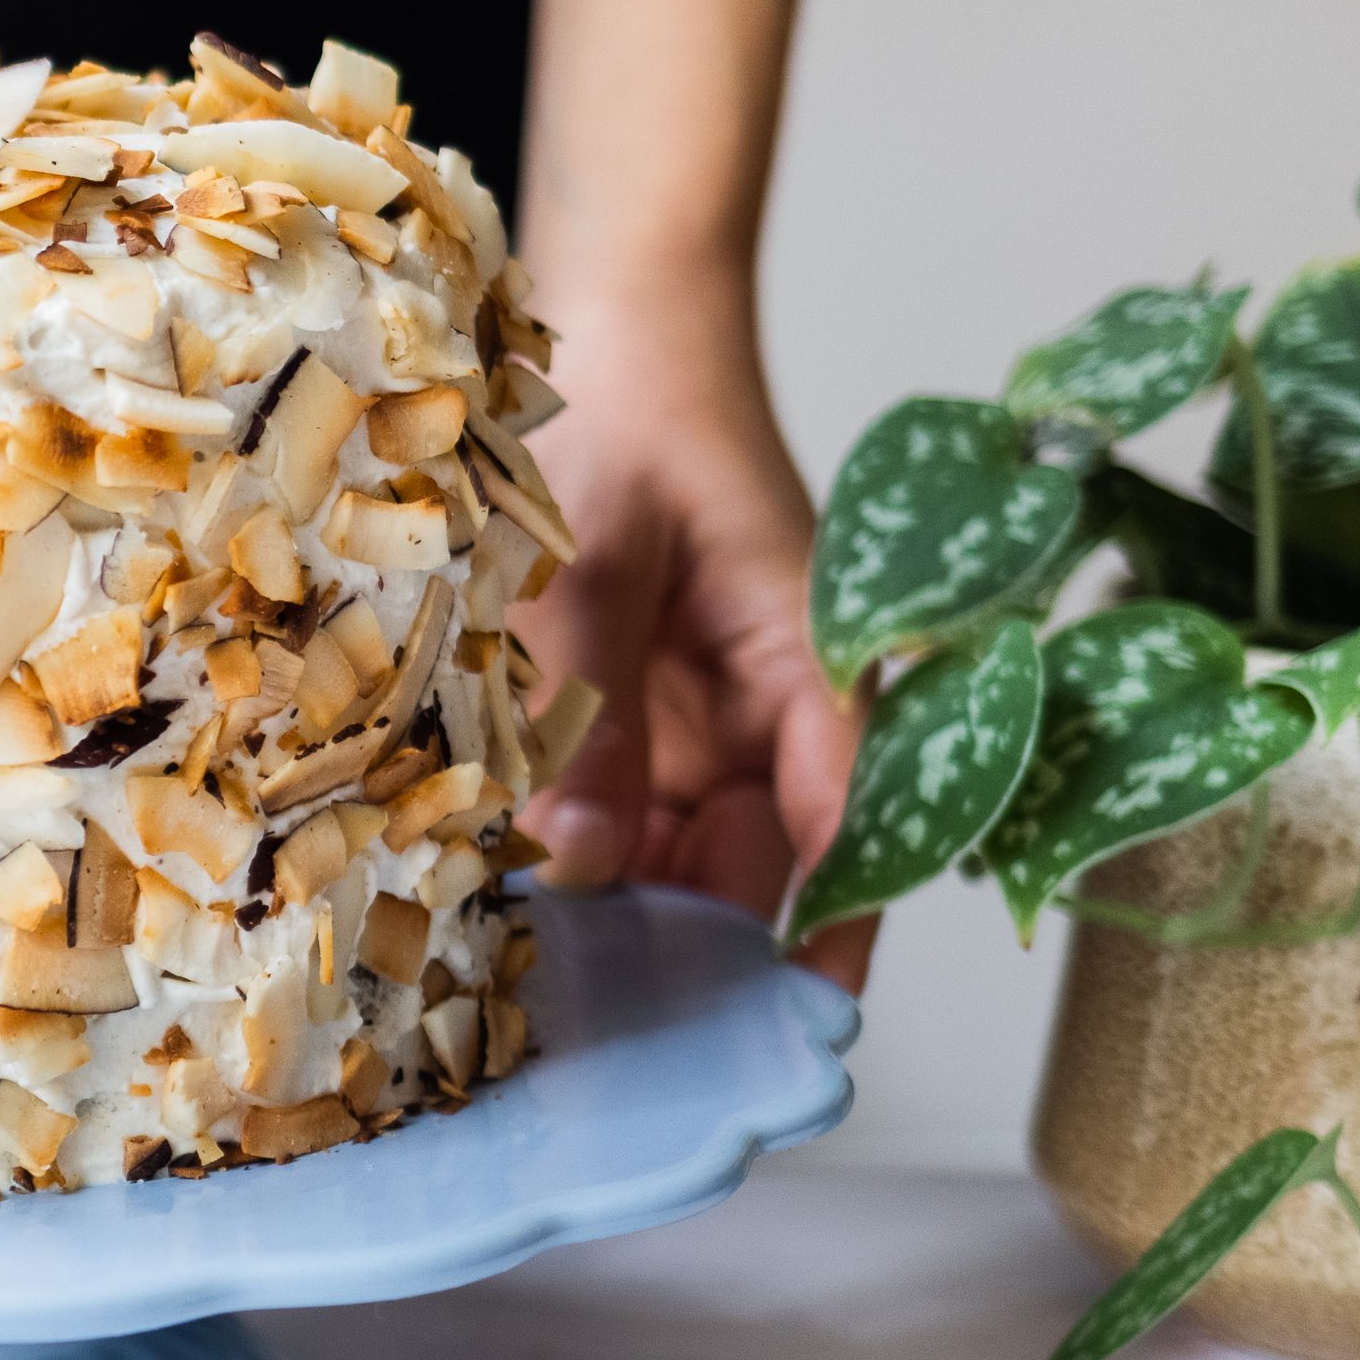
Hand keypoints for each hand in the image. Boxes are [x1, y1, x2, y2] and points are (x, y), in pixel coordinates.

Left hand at [515, 303, 873, 992]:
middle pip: (756, 861)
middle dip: (697, 947)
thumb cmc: (619, 410)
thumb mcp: (591, 558)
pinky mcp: (630, 719)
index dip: (834, 922)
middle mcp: (766, 707)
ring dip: (624, 914)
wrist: (600, 323)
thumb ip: (589, 705)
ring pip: (679, 852)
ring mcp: (696, 718)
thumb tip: (585, 863)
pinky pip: (618, 812)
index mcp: (807, 659)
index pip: (852, 813)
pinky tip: (507, 911)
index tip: (801, 1015)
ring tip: (548, 994)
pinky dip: (575, 860)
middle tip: (616, 1035)